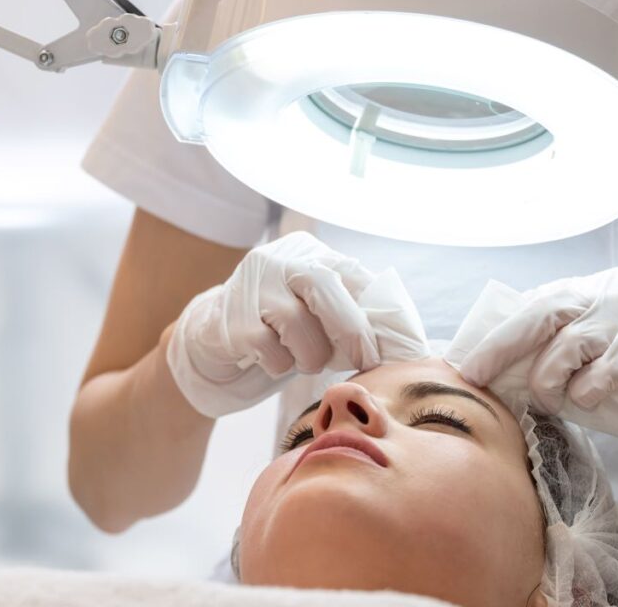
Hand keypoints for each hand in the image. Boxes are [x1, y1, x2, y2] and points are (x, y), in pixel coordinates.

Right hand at [166, 231, 381, 418]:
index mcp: (309, 252)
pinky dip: (281, 365)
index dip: (378, 310)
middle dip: (350, 328)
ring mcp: (252, 286)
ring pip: (298, 323)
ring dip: (311, 355)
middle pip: (323, 284)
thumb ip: (353, 311)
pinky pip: (272, 351)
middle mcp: (279, 259)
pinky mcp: (233, 318)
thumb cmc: (282, 329)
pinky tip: (272, 358)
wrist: (214, 341)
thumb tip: (403, 338)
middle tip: (363, 359)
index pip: (352, 272)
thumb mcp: (317, 310)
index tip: (393, 345)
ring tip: (303, 358)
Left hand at [458, 267, 617, 472]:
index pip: (537, 299)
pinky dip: (583, 395)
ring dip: (546, 382)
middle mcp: (615, 294)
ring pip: (564, 347)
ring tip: (548, 400)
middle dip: (501, 346)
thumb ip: (557, 338)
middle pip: (542, 312)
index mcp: (597, 286)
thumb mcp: (595, 346)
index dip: (501, 329)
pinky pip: (596, 379)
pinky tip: (593, 401)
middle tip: (475, 373)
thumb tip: (495, 353)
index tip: (471, 355)